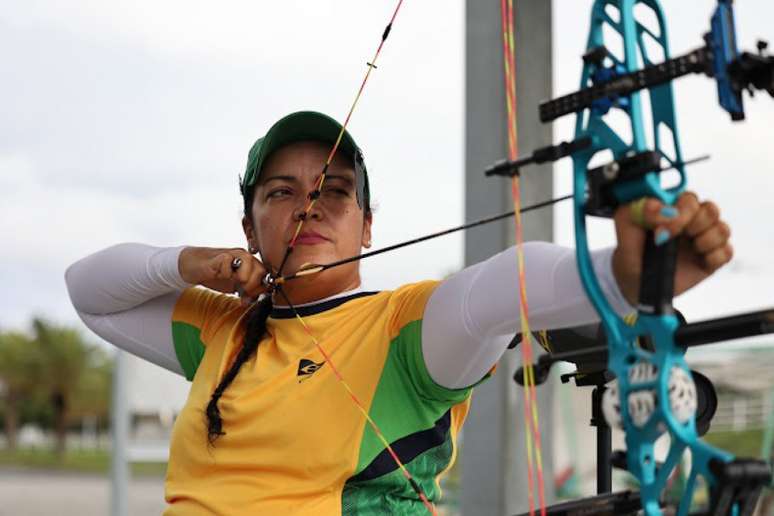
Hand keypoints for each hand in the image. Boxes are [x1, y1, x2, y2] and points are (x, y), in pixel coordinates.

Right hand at [178, 247, 267, 305]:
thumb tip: (253, 300)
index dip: (260, 288)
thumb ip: (245, 292)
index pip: (265, 275)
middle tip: (242, 291)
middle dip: (253, 285)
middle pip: (261, 269)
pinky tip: (219, 274)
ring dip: (243, 277)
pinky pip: (228, 263)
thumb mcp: (233, 286)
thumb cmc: (214, 274)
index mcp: (250, 264)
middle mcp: (244, 256)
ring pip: (249, 260)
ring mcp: (233, 254)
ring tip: (233, 282)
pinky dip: (225, 273)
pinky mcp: (220, 255)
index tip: (250, 297)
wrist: (193, 266)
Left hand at [611, 192, 732, 305]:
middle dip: (695, 224)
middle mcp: (693, 220)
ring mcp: (704, 239)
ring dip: (704, 240)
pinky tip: (698, 261)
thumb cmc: (631, 246)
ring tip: (687, 250)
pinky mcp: (712, 259)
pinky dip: (713, 257)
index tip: (661, 230)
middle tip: (674, 238)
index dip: (681, 212)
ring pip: (722, 229)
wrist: (634, 278)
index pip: (690, 198)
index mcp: (675, 207)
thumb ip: (641, 208)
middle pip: (711, 209)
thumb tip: (666, 211)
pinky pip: (726, 252)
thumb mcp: (626, 222)